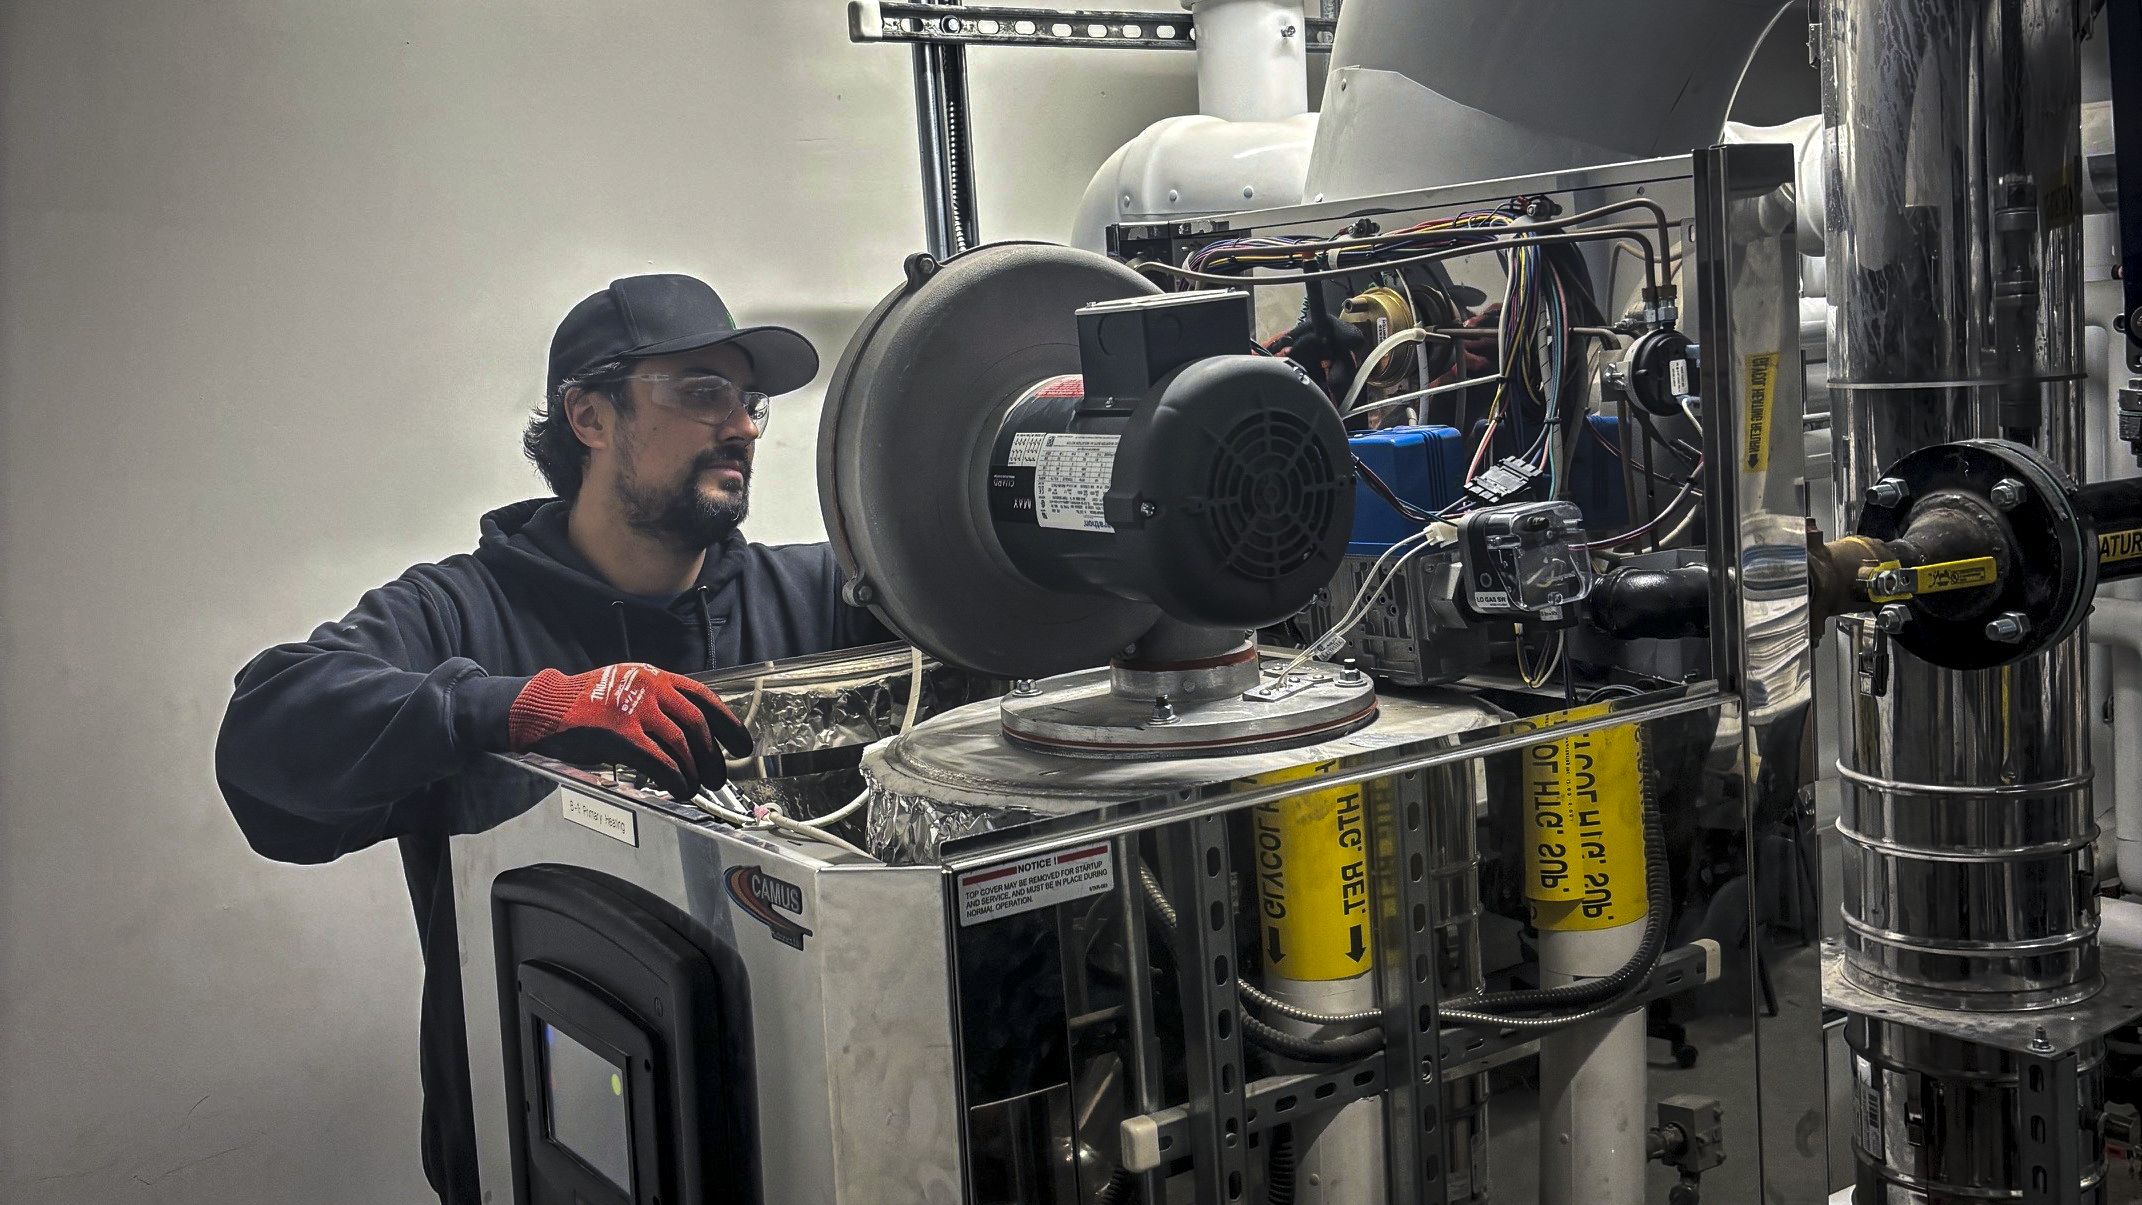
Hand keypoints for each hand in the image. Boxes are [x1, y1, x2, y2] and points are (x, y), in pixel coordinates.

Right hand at [506, 664, 752, 799]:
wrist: (544, 707)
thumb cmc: (585, 706)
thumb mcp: (628, 692)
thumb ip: (658, 706)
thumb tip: (692, 736)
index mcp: (655, 676)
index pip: (704, 698)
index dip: (728, 723)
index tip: (741, 744)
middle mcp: (649, 688)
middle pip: (697, 724)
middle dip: (712, 755)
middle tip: (717, 777)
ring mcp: (634, 709)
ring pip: (681, 744)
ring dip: (694, 771)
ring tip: (696, 788)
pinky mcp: (619, 734)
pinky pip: (660, 760)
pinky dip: (675, 778)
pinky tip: (680, 790)